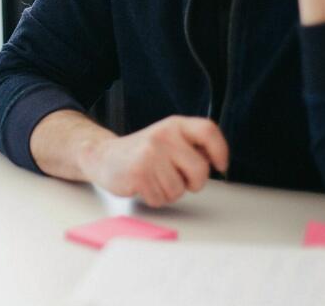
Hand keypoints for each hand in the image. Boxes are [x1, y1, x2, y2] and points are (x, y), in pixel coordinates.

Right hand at [79, 116, 228, 206]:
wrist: (104, 156)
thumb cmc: (142, 153)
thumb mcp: (168, 140)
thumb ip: (191, 146)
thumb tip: (214, 161)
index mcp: (174, 125)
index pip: (208, 131)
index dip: (220, 150)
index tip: (220, 165)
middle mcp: (164, 135)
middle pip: (200, 170)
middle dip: (193, 183)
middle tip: (178, 179)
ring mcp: (150, 154)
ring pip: (179, 189)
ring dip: (169, 192)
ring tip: (154, 179)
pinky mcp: (139, 173)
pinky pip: (161, 199)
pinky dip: (154, 198)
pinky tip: (144, 185)